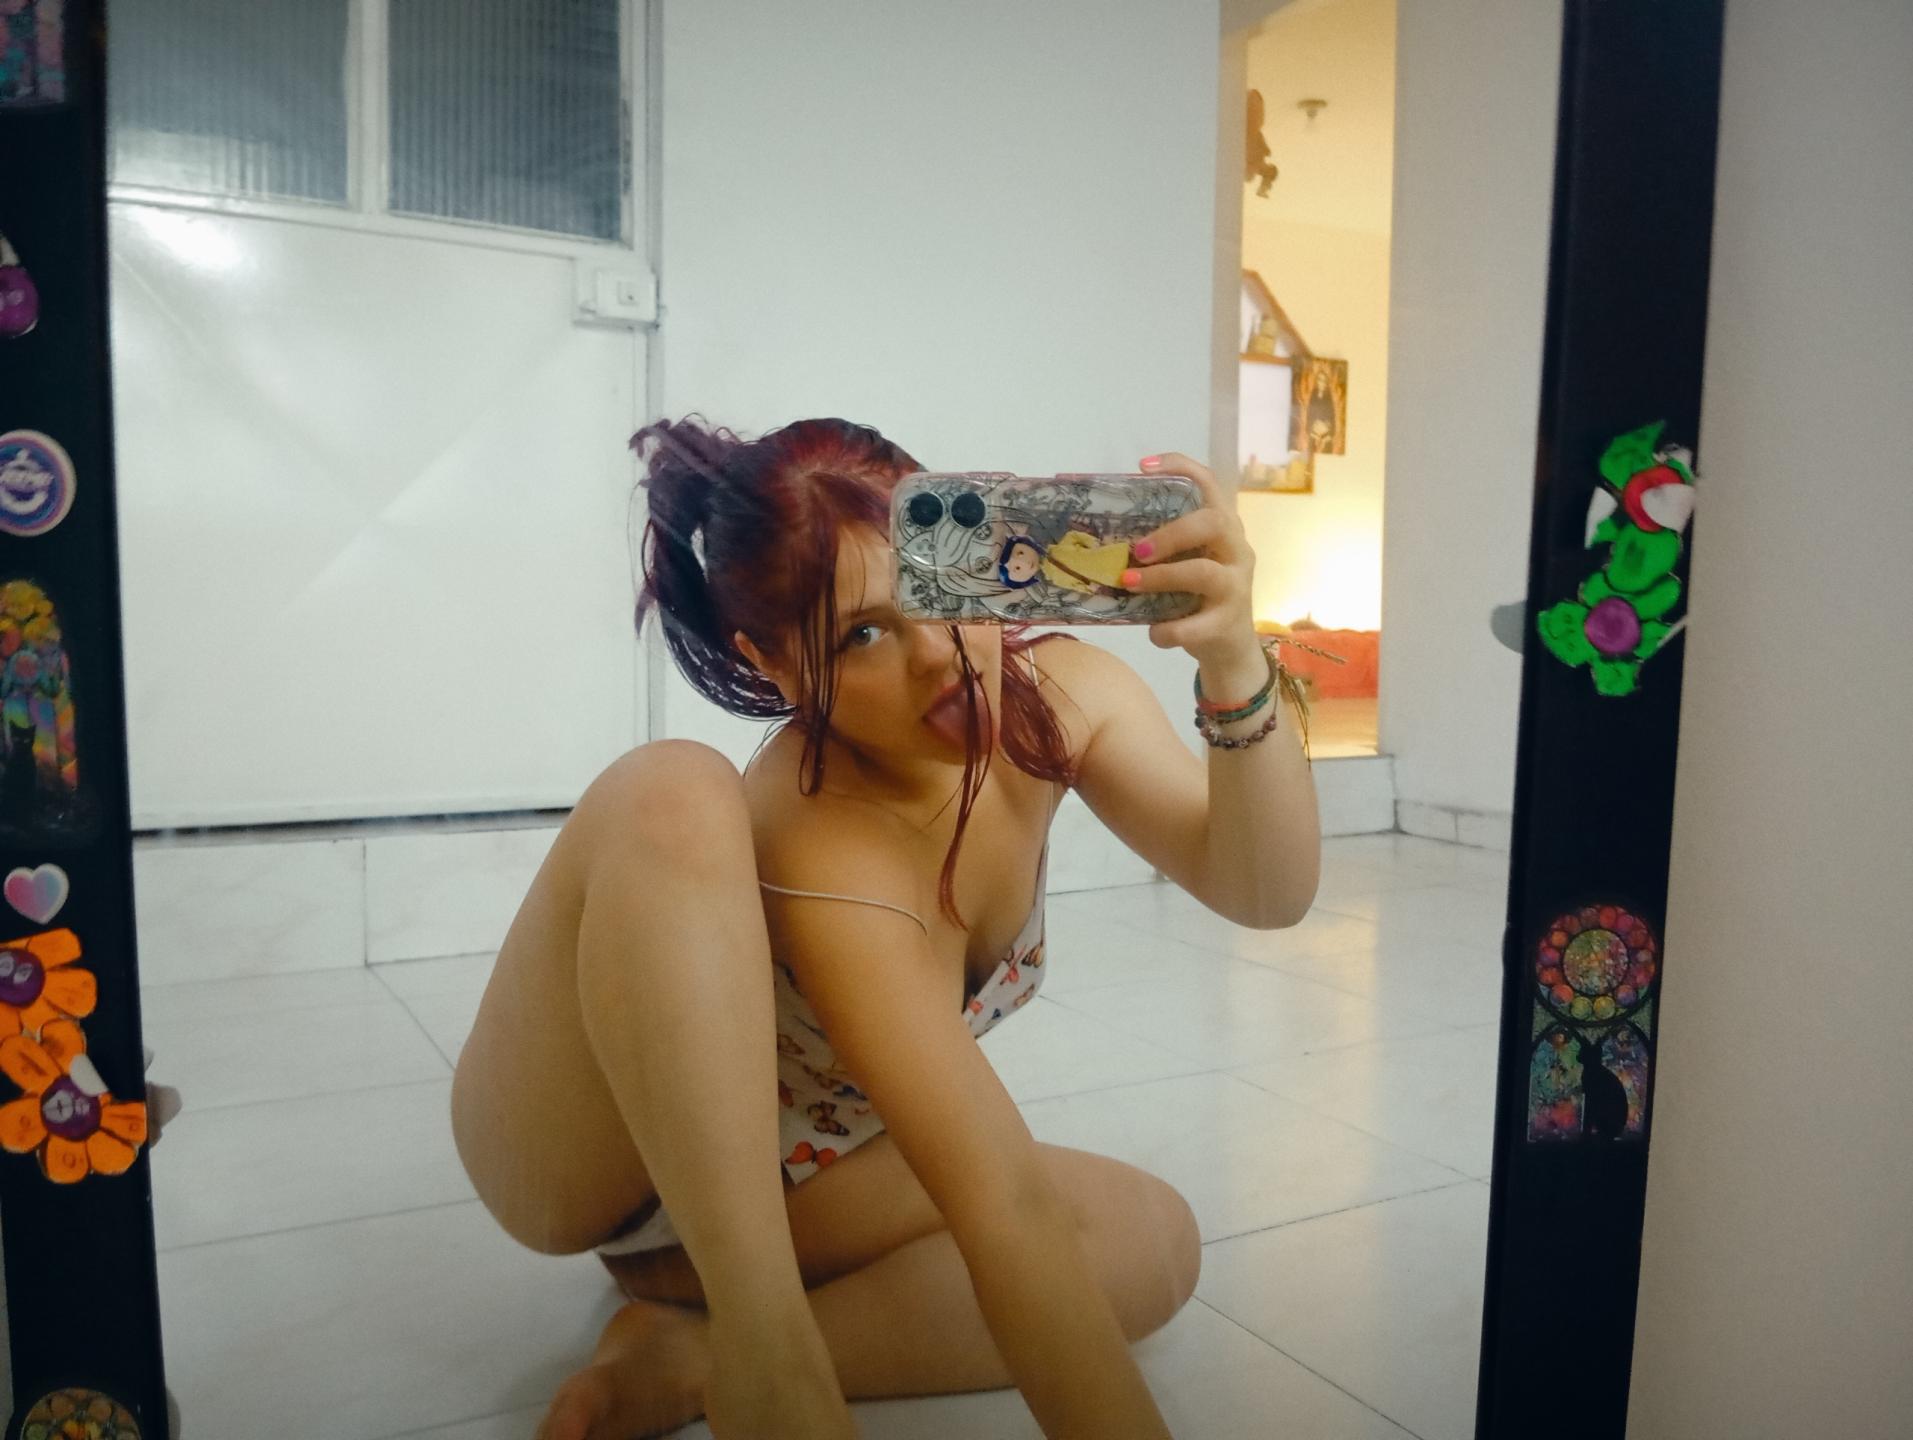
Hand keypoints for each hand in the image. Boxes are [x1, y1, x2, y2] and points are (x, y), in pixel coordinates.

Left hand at [1121, 452, 1261, 671]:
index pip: (1209, 483)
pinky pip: (1196, 625)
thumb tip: (1101, 542)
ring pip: (1204, 572)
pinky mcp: (1228, 622)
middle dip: (1170, 533)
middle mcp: (1236, 550)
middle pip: (1213, 523)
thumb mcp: (1185, 563)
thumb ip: (1159, 549)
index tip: (1142, 467)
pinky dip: (1168, 630)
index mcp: (1223, 527)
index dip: (1181, 468)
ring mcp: (1237, 586)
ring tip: (1128, 584)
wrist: (1230, 647)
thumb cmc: (1199, 596)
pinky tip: (1153, 632)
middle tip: (1136, 550)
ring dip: (1160, 578)